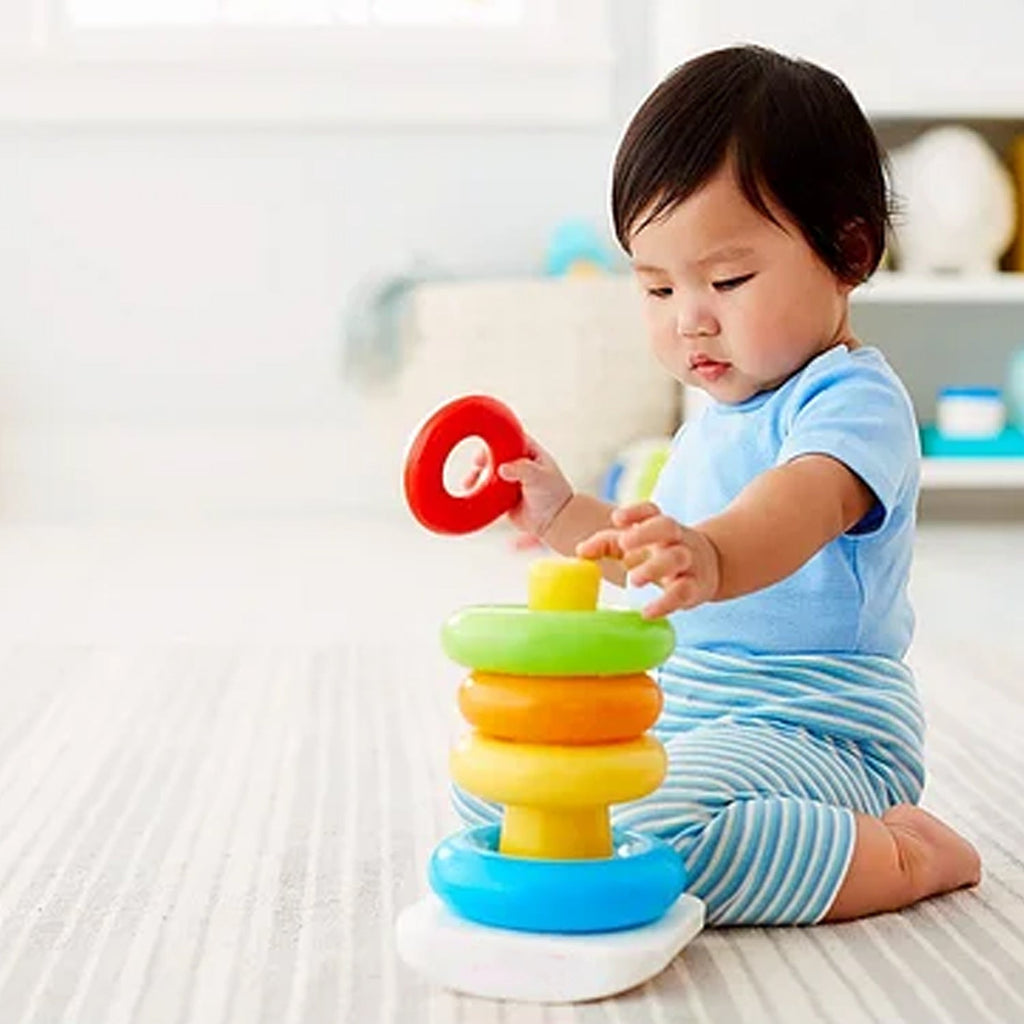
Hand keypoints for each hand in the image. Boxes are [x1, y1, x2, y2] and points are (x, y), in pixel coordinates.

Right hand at [463, 433, 571, 536]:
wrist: (554, 522)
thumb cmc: (555, 496)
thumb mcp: (540, 478)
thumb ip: (522, 470)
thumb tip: (502, 468)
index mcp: (530, 453)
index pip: (510, 439)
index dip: (497, 440)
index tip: (486, 445)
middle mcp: (519, 464)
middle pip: (495, 454)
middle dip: (483, 458)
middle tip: (476, 464)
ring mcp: (510, 480)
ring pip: (488, 472)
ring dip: (477, 475)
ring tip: (469, 482)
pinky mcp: (503, 496)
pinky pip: (487, 491)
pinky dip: (478, 491)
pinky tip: (472, 492)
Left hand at [576, 502, 720, 617]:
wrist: (713, 567)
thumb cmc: (661, 553)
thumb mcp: (636, 545)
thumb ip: (606, 544)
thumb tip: (581, 552)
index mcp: (661, 526)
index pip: (651, 511)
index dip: (635, 511)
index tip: (617, 519)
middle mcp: (677, 539)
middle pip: (667, 526)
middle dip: (645, 533)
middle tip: (624, 545)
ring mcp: (689, 561)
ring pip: (678, 557)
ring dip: (655, 567)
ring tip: (632, 580)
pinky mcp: (696, 586)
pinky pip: (684, 592)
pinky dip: (666, 603)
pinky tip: (647, 612)